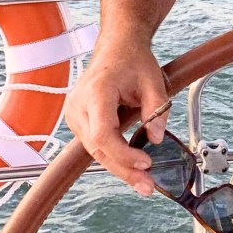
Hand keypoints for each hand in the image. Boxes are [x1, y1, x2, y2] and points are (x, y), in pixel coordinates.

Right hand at [65, 36, 170, 195]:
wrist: (117, 46)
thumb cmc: (133, 59)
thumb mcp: (153, 79)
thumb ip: (157, 108)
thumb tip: (157, 138)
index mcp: (96, 92)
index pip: (102, 133)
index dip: (123, 153)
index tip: (146, 162)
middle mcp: (79, 105)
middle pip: (98, 148)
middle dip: (124, 169)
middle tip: (147, 186)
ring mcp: (75, 114)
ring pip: (95, 150)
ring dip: (119, 168)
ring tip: (144, 183)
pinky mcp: (79, 120)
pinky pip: (95, 144)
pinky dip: (114, 156)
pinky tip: (131, 168)